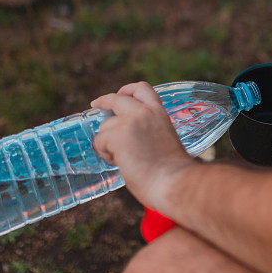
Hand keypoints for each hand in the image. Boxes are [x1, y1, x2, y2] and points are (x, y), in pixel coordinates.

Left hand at [91, 81, 194, 210]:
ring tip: (121, 159)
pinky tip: (119, 164)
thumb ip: (150, 133)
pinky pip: (99, 141)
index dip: (127, 90)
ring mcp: (130, 122)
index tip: (120, 95)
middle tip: (95, 106)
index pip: (142, 89)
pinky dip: (105, 153)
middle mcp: (145, 112)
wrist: (175, 183)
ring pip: (105, 126)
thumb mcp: (165, 141)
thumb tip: (132, 140)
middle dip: (103, 101)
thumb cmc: (174, 173)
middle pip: (116, 98)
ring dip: (107, 141)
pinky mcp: (117, 136)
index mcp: (159, 113)